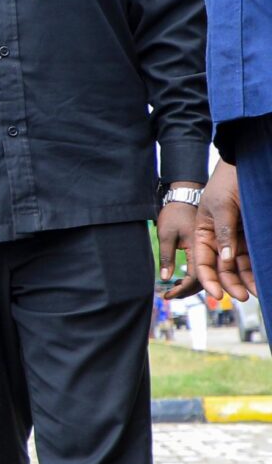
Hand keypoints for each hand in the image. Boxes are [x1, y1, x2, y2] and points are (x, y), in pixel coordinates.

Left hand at [156, 183, 200, 290]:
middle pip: (203, 278)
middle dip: (187, 290)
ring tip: (173, 291)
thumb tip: (166, 278)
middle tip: (169, 296)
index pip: (196, 276)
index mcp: (200, 247)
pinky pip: (203, 266)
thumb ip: (166, 257)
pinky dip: (193, 276)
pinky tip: (180, 280)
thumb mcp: (166, 235)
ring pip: (204, 274)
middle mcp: (208, 249)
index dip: (183, 289)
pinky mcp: (206, 247)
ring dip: (190, 285)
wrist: (183, 197)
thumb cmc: (173, 214)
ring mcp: (208, 248)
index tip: (168, 295)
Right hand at [193, 161, 254, 303]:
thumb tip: (224, 260)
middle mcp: (216, 240)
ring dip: (246, 279)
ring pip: (238, 265)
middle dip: (231, 284)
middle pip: (221, 268)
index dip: (208, 280)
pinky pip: (251, 256)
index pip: (202, 263)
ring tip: (257, 291)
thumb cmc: (226, 183)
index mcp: (201, 234)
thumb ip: (223, 234)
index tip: (217, 294)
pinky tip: (262, 277)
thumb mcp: (222, 207)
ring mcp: (234, 239)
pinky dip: (255, 268)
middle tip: (244, 296)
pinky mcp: (249, 236)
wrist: (243, 167)